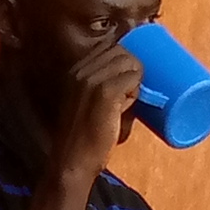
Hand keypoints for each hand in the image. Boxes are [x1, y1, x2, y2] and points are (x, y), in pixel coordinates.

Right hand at [49, 39, 143, 186]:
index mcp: (76, 70)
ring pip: (129, 62)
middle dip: (133, 67)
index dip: (125, 60)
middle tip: (133, 92)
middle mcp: (82, 70)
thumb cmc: (83, 138)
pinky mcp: (106, 92)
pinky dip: (137, 90)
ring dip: (136, 78)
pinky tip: (129, 105)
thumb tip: (135, 84)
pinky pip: (133, 78)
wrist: (72, 161)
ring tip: (129, 101)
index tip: (131, 77)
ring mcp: (93, 79)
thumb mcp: (87, 105)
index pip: (109, 48)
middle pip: (121, 51)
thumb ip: (104, 90)